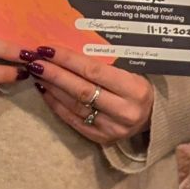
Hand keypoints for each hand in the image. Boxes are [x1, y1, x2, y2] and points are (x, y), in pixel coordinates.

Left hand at [25, 44, 154, 146]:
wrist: (155, 117)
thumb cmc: (140, 86)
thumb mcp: (132, 71)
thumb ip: (106, 64)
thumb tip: (68, 50)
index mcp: (135, 89)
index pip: (94, 71)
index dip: (68, 60)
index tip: (48, 49)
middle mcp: (124, 111)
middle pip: (81, 89)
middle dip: (54, 74)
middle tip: (35, 61)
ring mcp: (112, 128)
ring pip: (75, 106)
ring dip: (52, 88)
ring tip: (37, 73)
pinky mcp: (101, 139)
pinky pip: (73, 120)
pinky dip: (56, 105)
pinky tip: (45, 91)